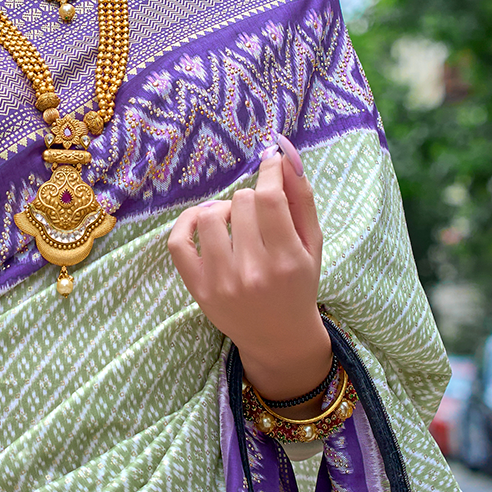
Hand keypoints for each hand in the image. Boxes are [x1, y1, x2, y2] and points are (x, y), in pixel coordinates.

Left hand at [167, 135, 330, 401]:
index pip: (270, 198)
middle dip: (252, 198)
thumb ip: (302, 199)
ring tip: (234, 220)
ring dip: (224, 208)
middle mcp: (253, 272)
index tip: (270, 162)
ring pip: (210, 215)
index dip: (269, 170)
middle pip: (243, 203)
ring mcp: (221, 282)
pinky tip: (202, 220)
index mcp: (287, 260)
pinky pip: (178, 241)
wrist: (278, 337)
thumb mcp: (313, 244)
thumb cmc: (299, 285)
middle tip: (259, 213)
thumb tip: (284, 154)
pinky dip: (187, 221)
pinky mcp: (197, 288)